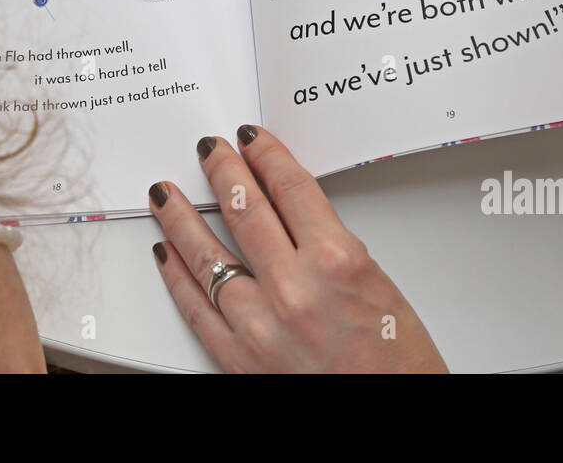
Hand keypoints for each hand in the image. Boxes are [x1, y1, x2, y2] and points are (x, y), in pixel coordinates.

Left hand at [150, 125, 446, 372]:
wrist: (392, 422)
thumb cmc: (398, 367)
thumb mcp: (379, 286)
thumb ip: (332, 249)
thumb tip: (294, 217)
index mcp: (338, 262)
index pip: (291, 188)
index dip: (267, 156)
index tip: (253, 140)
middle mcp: (294, 289)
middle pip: (246, 209)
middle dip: (222, 171)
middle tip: (209, 151)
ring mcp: (260, 325)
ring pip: (207, 255)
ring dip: (180, 218)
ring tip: (165, 195)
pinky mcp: (238, 360)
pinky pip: (197, 308)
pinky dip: (177, 276)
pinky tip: (166, 254)